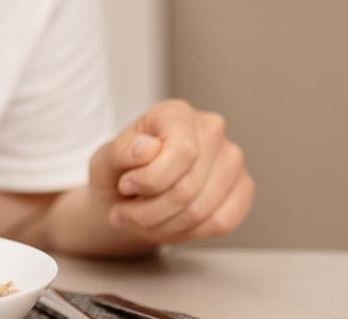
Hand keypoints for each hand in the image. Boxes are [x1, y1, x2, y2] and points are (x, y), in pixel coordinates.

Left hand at [86, 98, 254, 244]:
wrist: (130, 197)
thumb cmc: (119, 173)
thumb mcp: (103, 161)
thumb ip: (119, 152)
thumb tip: (148, 148)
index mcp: (176, 113)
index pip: (181, 152)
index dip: (150, 181)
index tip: (126, 186)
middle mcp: (211, 129)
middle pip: (188, 188)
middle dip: (149, 213)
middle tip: (125, 214)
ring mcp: (232, 159)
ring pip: (202, 211)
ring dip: (164, 226)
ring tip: (143, 219)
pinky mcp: (244, 187)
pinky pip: (222, 222)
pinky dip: (190, 233)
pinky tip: (170, 223)